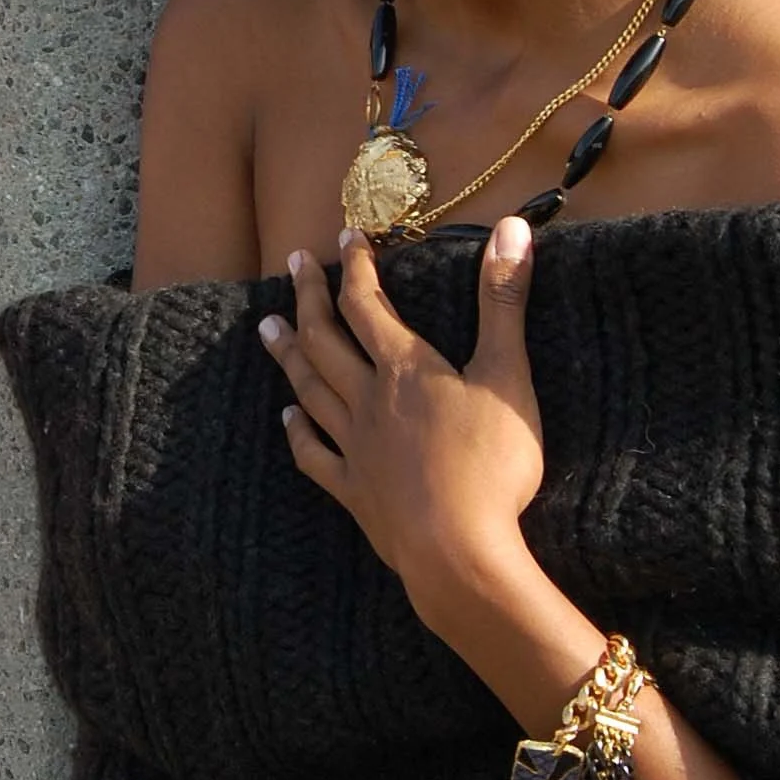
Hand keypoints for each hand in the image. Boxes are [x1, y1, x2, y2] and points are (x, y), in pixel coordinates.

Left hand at [260, 216, 544, 639]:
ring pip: (310, 390)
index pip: (367, 304)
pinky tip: (286, 418)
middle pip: (326, 339)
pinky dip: (297, 432)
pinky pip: (314, 455)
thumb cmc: (490, 465)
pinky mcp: (355, 492)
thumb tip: (512, 227)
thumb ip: (504, 301)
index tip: (346, 236)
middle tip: (291, 264)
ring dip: (289, 354)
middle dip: (308, 297)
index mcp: (405, 369)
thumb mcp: (508, 374)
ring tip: (267, 327)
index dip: (356, 266)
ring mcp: (356, 448)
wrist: (458, 552)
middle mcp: (369, 400)